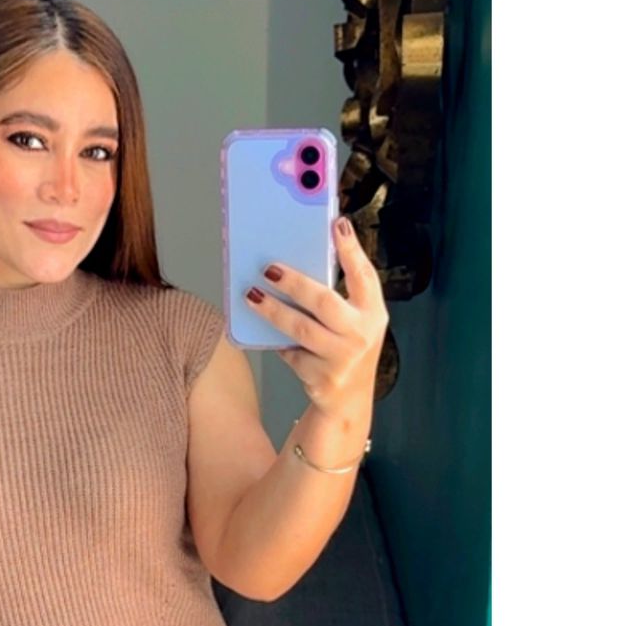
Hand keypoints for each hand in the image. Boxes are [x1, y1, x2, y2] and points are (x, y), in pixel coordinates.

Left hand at [245, 215, 387, 415]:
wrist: (348, 402)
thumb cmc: (347, 350)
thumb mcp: (353, 322)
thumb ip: (339, 298)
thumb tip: (298, 265)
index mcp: (373, 313)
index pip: (364, 275)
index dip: (352, 250)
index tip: (338, 224)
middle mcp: (362, 334)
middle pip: (324, 302)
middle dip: (294, 282)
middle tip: (269, 268)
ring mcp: (342, 358)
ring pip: (300, 328)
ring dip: (273, 310)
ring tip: (252, 295)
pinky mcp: (322, 377)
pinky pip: (292, 353)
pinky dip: (278, 343)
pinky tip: (266, 333)